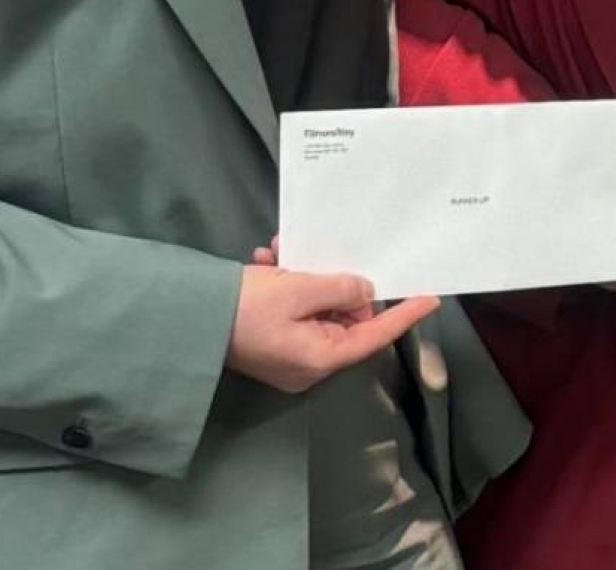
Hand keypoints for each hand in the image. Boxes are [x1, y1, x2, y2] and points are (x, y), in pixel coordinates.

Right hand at [225, 266, 438, 393]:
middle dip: (335, 282)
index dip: (404, 314)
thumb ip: (340, 289)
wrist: (184, 318)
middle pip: (345, 318)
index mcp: (321, 358)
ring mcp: (287, 354)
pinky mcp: (269, 341)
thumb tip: (365, 292)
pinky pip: (290, 310)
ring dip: (304, 275)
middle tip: (318, 255)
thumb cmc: (244, 308)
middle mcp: (308, 363)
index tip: (430, 296)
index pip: (375, 335)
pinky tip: (266, 260)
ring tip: (281, 251)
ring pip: (315, 308)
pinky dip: (284, 282)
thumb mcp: (298, 289)